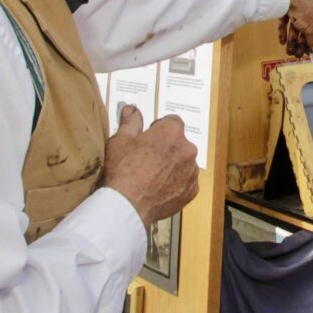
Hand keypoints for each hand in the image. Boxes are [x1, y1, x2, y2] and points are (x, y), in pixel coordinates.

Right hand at [102, 106, 198, 225]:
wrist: (128, 205)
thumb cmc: (123, 168)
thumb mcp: (120, 140)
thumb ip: (130, 122)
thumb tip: (132, 108)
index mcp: (172, 132)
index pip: (172, 122)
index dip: (159, 129)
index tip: (148, 139)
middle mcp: (188, 149)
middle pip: (180, 143)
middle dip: (167, 148)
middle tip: (147, 160)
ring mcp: (192, 171)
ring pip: (184, 163)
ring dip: (174, 166)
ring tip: (153, 177)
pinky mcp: (192, 190)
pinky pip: (186, 182)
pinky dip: (176, 184)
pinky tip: (159, 189)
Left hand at [279, 0, 312, 56]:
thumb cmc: (304, 13)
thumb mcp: (311, 29)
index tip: (309, 52)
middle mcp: (311, 14)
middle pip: (306, 32)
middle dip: (301, 44)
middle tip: (296, 54)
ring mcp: (298, 12)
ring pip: (296, 29)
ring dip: (292, 41)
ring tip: (287, 51)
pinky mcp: (287, 10)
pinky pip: (287, 23)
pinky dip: (284, 32)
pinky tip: (282, 42)